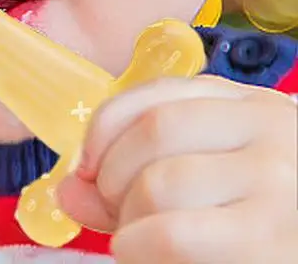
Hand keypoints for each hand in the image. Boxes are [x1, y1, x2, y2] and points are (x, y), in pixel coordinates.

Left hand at [56, 75, 297, 262]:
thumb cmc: (264, 222)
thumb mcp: (217, 180)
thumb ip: (139, 177)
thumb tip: (66, 191)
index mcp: (251, 107)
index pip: (158, 93)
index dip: (105, 126)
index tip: (86, 164)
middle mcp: (269, 133)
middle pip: (153, 131)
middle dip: (110, 174)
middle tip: (112, 208)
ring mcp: (276, 185)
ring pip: (158, 183)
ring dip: (124, 217)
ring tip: (135, 239)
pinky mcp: (271, 242)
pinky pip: (172, 234)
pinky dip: (137, 246)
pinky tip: (138, 253)